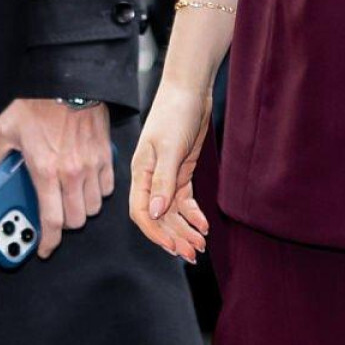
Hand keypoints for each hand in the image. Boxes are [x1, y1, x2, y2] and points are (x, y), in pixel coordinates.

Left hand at [0, 98, 111, 259]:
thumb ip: (1, 155)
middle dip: (65, 223)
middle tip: (55, 216)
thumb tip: (1, 168)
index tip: (44, 249)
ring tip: (69, 198)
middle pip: (77, 219)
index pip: (52, 221)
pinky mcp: (106, 156)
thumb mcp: (6, 129)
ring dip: (81, 207)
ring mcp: (91, 165)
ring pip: (93, 206)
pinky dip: (97, 191)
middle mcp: (71, 172)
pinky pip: (106, 188)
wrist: (68, 80)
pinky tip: (86, 183)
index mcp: (44, 170)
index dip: (48, 242)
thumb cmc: (38, 102)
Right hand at [130, 81, 212, 263]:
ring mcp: (166, 177)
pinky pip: (184, 201)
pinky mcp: (181, 172)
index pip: (140, 212)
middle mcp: (150, 179)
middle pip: (158, 217)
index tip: (173, 248)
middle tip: (192, 254)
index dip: (155, 233)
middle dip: (174, 237)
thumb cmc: (175, 113)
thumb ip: (163, 181)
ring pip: (172, 212)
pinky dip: (193, 214)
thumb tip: (154, 213)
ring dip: (184, 230)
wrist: (190, 91)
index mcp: (140, 173)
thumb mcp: (169, 148)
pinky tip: (203, 224)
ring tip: (200, 246)